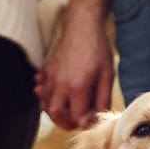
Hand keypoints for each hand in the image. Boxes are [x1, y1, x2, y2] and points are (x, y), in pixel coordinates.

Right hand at [36, 0, 114, 130]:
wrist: (82, 26)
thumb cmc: (98, 50)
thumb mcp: (107, 76)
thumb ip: (102, 101)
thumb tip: (94, 119)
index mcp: (78, 87)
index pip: (76, 117)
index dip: (85, 121)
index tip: (92, 114)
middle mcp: (60, 84)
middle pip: (55, 115)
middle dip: (66, 122)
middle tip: (78, 118)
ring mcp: (50, 77)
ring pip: (45, 105)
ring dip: (56, 111)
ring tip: (69, 108)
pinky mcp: (46, 71)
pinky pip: (42, 91)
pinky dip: (47, 98)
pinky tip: (57, 94)